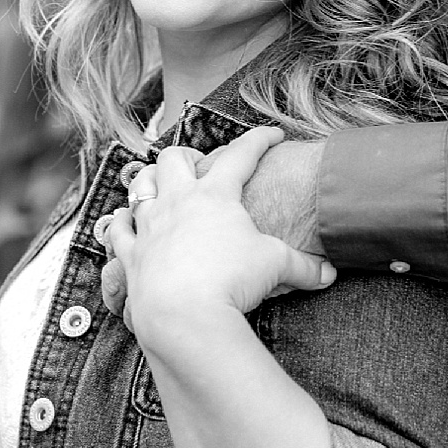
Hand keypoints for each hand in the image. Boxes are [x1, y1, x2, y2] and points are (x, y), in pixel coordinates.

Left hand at [102, 128, 335, 334]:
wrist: (185, 313)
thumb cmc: (232, 281)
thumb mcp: (276, 266)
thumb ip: (304, 266)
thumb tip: (330, 274)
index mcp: (216, 194)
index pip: (241, 154)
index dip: (260, 140)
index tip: (273, 134)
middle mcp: (178, 201)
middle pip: (175, 157)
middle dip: (189, 156)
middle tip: (203, 170)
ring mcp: (150, 224)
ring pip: (140, 184)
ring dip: (150, 180)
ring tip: (162, 188)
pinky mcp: (131, 253)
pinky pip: (118, 229)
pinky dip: (120, 223)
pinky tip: (124, 222)